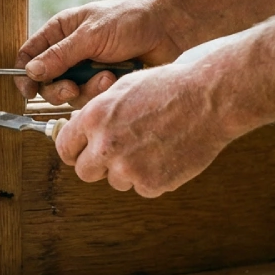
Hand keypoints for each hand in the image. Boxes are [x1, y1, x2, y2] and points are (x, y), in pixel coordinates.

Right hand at [16, 0, 182, 106]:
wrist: (167, 28)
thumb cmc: (130, 19)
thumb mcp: (91, 35)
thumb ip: (60, 55)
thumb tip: (31, 72)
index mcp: (60, 32)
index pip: (29, 55)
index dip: (24, 75)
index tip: (28, 90)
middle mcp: (69, 52)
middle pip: (47, 82)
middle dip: (60, 89)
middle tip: (73, 88)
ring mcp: (86, 69)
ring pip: (70, 94)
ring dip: (88, 89)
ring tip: (108, 76)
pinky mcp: (102, 83)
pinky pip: (91, 99)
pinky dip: (102, 92)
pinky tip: (116, 78)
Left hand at [54, 63, 235, 196]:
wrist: (210, 99)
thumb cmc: (169, 87)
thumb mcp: (123, 88)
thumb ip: (98, 113)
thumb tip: (80, 130)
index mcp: (94, 118)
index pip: (65, 147)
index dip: (75, 151)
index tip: (82, 153)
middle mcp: (105, 145)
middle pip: (85, 172)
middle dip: (98, 166)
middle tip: (117, 155)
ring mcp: (128, 168)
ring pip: (117, 181)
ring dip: (130, 170)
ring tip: (154, 145)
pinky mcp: (152, 183)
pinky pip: (144, 188)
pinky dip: (154, 176)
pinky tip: (168, 153)